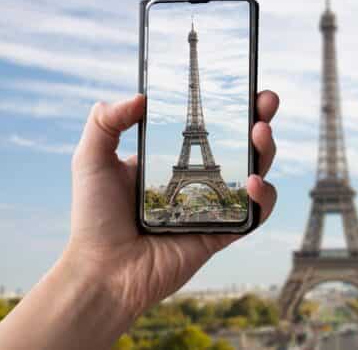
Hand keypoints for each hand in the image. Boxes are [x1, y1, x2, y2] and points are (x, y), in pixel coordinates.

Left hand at [65, 90, 278, 319]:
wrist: (104, 271)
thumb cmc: (95, 218)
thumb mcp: (92, 159)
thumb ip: (106, 122)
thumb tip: (141, 96)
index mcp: (173, 159)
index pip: (209, 126)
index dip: (229, 107)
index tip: (241, 86)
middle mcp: (199, 180)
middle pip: (241, 145)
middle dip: (259, 120)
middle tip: (265, 102)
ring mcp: (213, 205)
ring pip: (255, 173)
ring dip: (265, 151)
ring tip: (260, 134)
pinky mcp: (223, 233)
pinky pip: (255, 214)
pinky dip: (264, 198)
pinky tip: (253, 183)